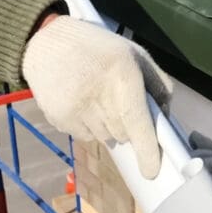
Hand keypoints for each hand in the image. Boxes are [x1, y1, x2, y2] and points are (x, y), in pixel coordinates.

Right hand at [23, 17, 172, 178]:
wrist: (46, 41)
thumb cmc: (98, 47)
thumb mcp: (134, 54)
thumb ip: (157, 84)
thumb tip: (165, 118)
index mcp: (122, 74)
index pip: (137, 122)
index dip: (147, 150)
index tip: (151, 171)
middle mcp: (98, 95)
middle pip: (123, 134)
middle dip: (127, 126)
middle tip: (118, 102)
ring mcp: (75, 109)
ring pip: (105, 138)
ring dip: (108, 126)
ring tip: (96, 98)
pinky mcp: (58, 118)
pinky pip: (85, 136)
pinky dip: (89, 126)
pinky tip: (81, 102)